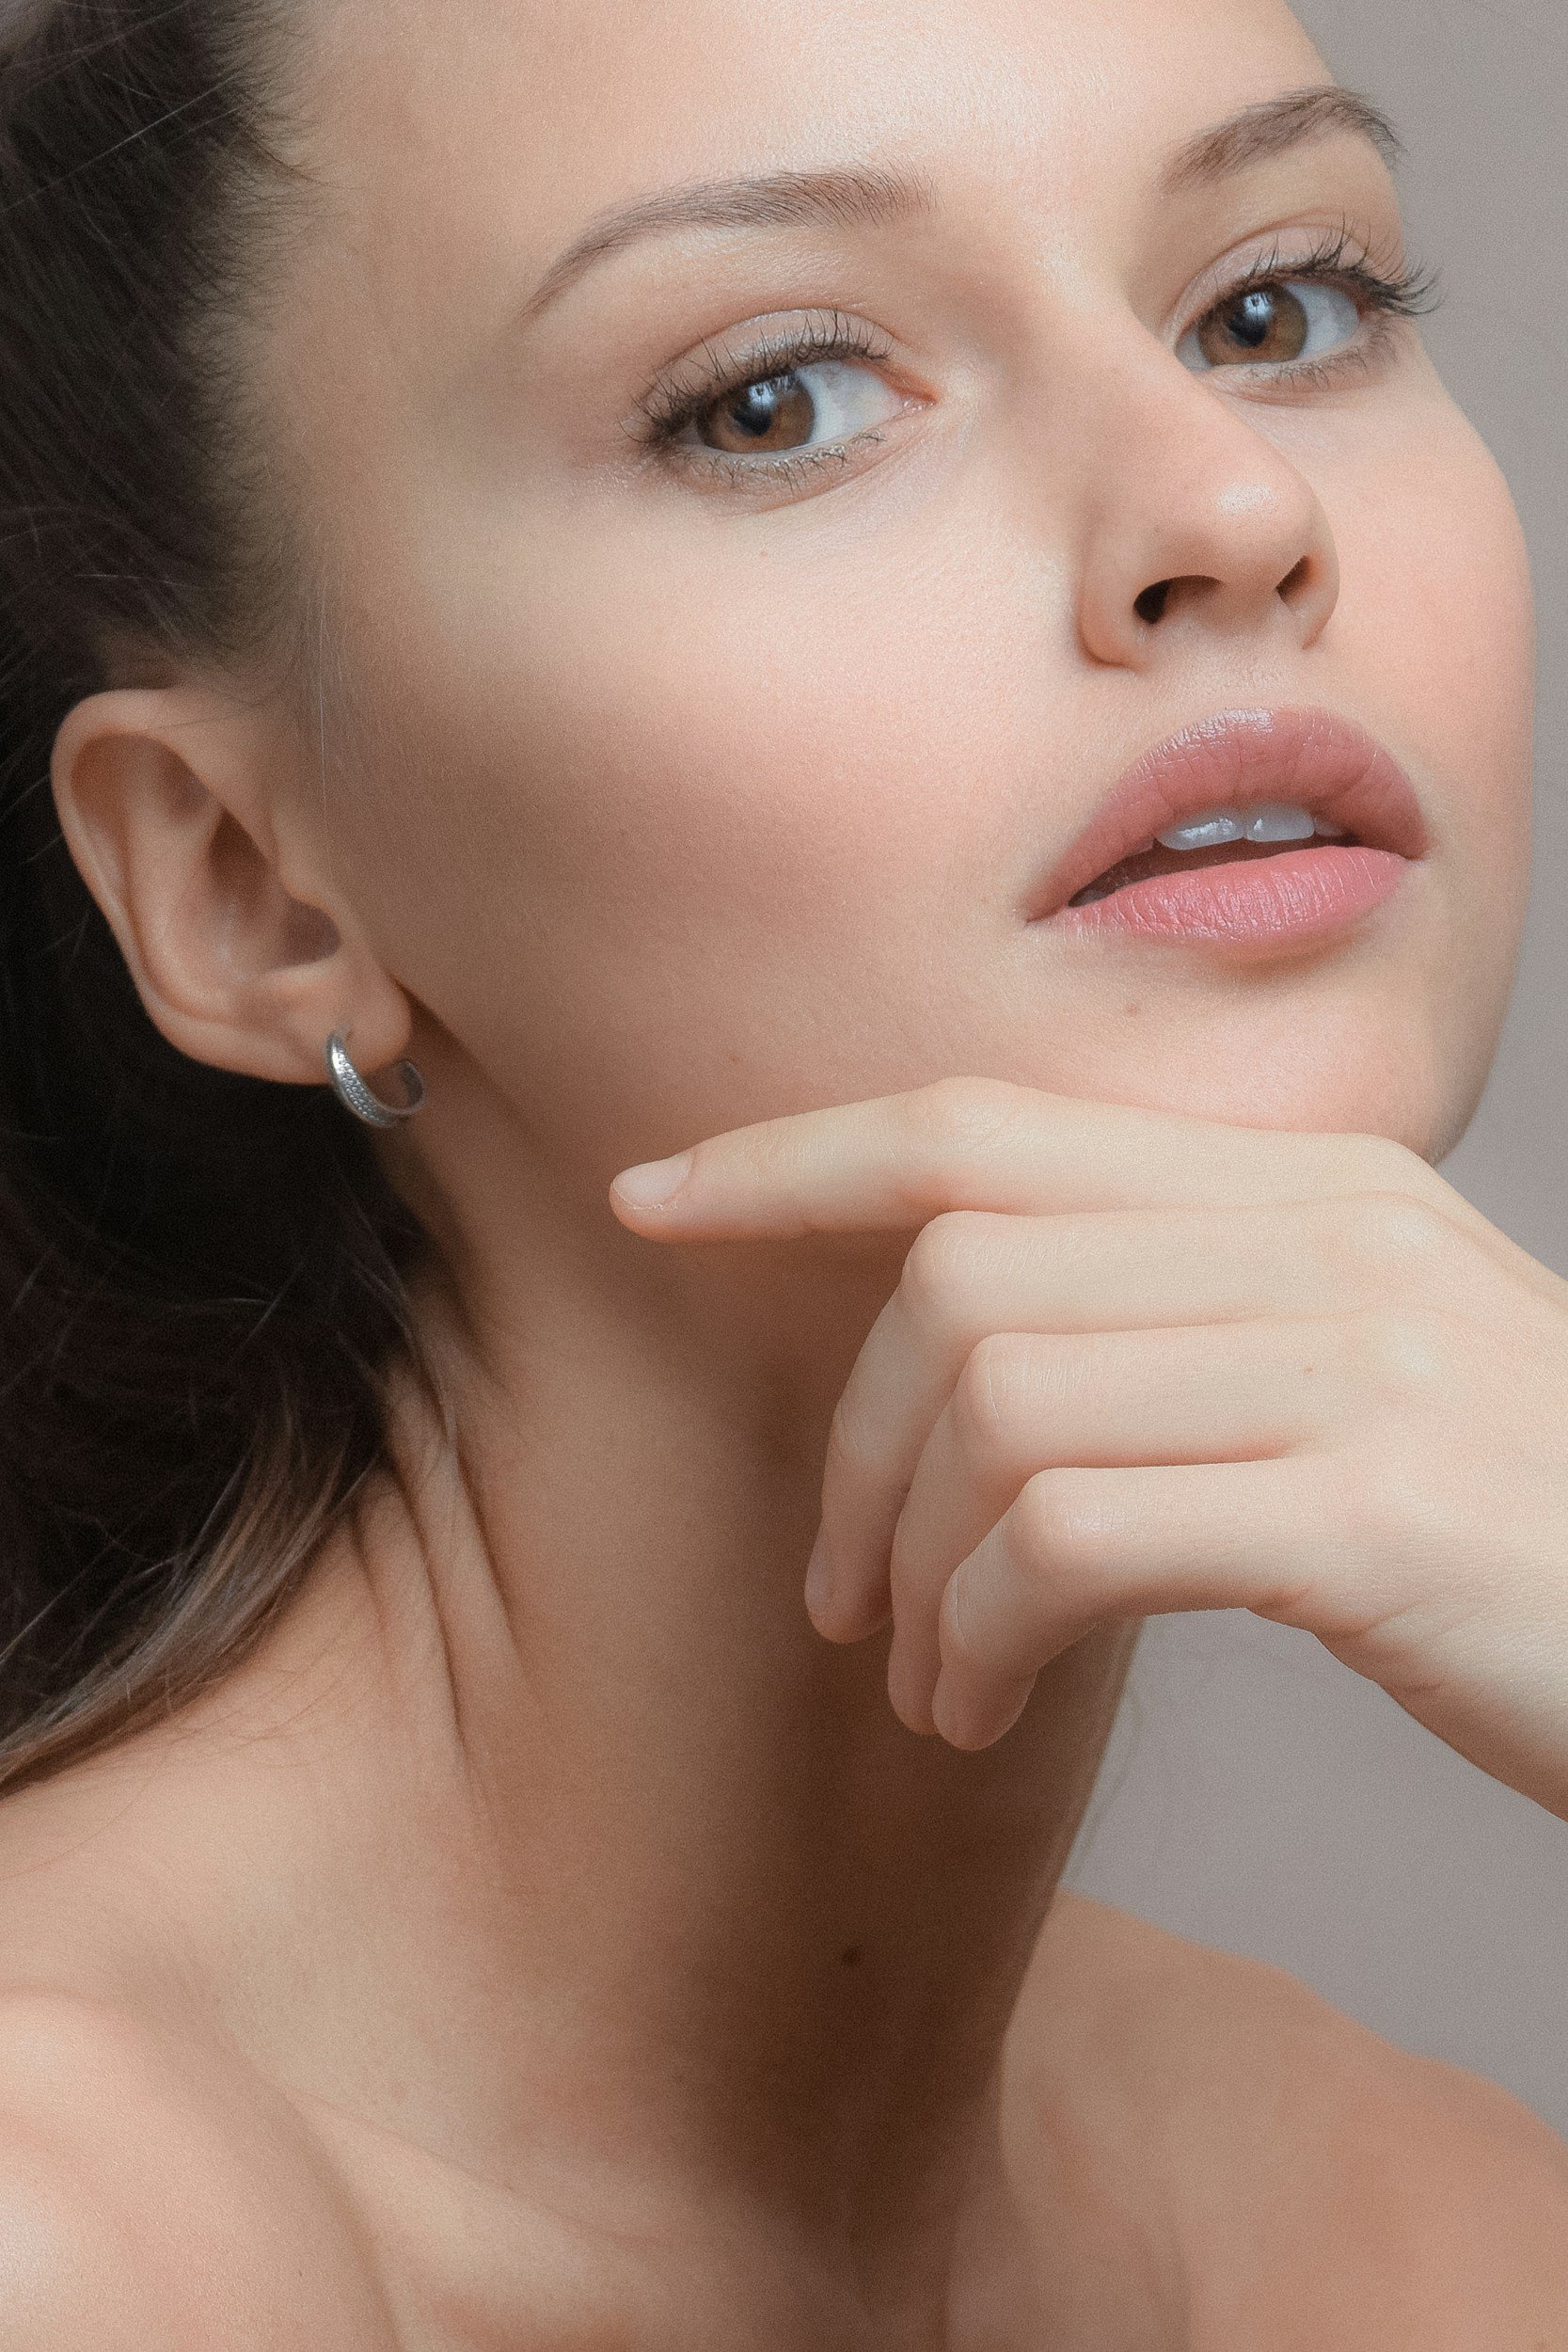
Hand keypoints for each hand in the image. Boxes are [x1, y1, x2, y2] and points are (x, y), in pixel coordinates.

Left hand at [609, 1078, 1567, 1819]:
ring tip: (931, 1677)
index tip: (654, 1201)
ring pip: (993, 1405)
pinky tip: (984, 1704)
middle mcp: (1327, 1238)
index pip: (986, 1123)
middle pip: (956, 1277)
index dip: (794, 1157)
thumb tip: (961, 1346)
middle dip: (848, 1446)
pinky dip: (979, 1628)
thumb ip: (1188, 1312)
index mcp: (1306, 1187)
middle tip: (841, 1595)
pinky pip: (1069, 1534)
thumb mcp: (1366, 1369)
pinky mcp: (1373, 1507)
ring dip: (911, 1565)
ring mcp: (1361, 1360)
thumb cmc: (1522, 1532)